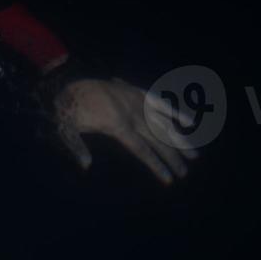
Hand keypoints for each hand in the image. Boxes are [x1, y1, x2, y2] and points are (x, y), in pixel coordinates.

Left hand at [53, 77, 198, 184]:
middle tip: (185, 173)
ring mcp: (135, 101)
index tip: (169, 179)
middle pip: (157, 139)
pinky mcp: (135, 91)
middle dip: (173, 157)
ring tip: (194, 155)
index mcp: (117, 124)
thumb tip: (86, 165)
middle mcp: (131, 113)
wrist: (66, 80)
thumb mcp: (66, 129)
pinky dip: (173, 110)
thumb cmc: (66, 109)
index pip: (142, 150)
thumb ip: (77, 147)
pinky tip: (190, 121)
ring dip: (179, 139)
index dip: (156, 165)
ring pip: (163, 122)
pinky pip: (158, 101)